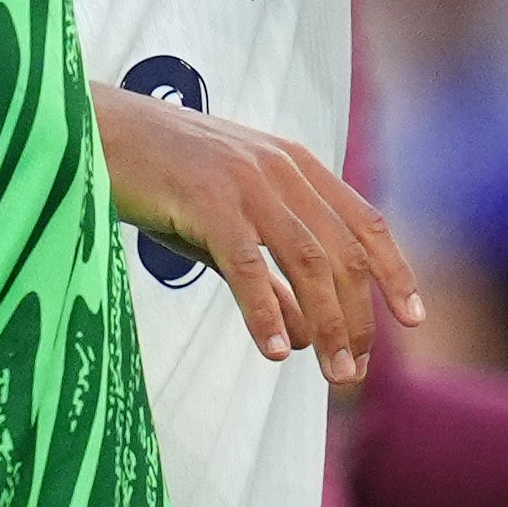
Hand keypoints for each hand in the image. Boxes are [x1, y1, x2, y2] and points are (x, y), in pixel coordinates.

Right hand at [96, 86, 422, 388]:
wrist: (93, 131)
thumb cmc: (158, 179)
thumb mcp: (226, 223)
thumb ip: (270, 271)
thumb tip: (309, 334)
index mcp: (294, 165)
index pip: (365, 222)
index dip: (395, 271)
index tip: (414, 319)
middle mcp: (280, 169)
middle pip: (342, 254)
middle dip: (357, 319)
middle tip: (352, 374)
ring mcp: (245, 182)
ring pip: (307, 263)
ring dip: (328, 325)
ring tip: (334, 375)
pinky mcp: (206, 200)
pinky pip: (247, 266)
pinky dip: (266, 312)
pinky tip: (276, 352)